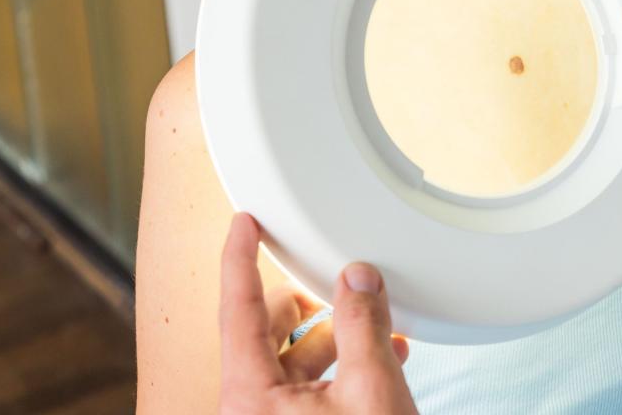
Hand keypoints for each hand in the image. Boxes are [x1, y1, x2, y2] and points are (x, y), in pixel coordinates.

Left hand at [218, 213, 415, 413]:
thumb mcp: (371, 389)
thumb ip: (363, 326)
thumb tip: (357, 280)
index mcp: (251, 396)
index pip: (239, 310)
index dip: (241, 258)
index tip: (244, 224)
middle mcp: (252, 408)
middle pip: (266, 330)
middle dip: (304, 299)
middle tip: (327, 275)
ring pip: (292, 357)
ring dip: (333, 335)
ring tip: (371, 317)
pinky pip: (310, 384)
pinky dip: (342, 364)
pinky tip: (382, 352)